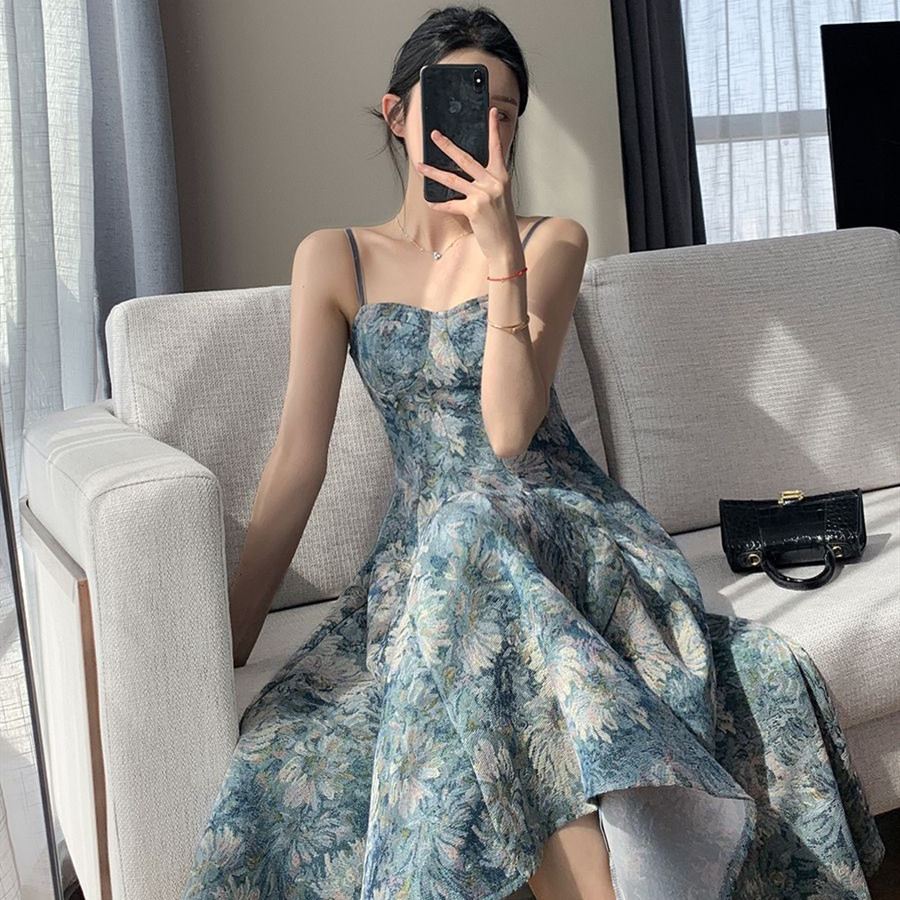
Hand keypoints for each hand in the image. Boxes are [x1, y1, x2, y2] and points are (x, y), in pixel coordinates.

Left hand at [415, 106, 519, 261]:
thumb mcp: (499, 198)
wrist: (506, 246)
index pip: (496, 148)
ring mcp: (483, 195)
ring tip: (420, 166)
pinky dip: (439, 204)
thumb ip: (486, 183)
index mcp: (501, 176)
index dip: (493, 129)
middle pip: (465, 159)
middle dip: (447, 146)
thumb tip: (466, 175)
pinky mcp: (474, 209)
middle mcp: (493, 182)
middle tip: (434, 135)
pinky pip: (451, 204)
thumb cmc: (501, 222)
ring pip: (452, 179)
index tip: (491, 112)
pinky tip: (430, 202)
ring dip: (433, 172)